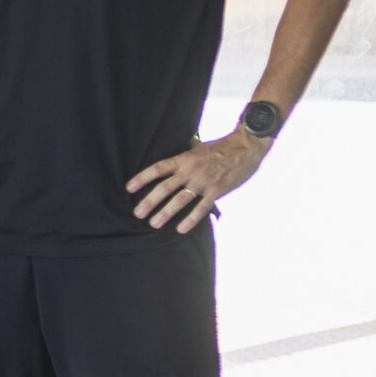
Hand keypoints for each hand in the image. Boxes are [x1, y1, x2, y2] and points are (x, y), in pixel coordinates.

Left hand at [126, 132, 268, 231]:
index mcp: (184, 158)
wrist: (246, 147)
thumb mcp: (199, 147)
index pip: (158, 169)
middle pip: (165, 187)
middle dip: (150, 201)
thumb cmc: (221, 147)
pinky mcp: (217, 190)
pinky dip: (191, 219)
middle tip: (138, 213)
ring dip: (166, 212)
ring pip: (180, 199)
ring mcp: (203, 181)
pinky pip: (201, 207)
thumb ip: (186, 152)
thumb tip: (176, 150)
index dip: (142, 178)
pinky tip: (181, 229)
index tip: (129, 188)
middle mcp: (190, 170)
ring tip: (153, 223)